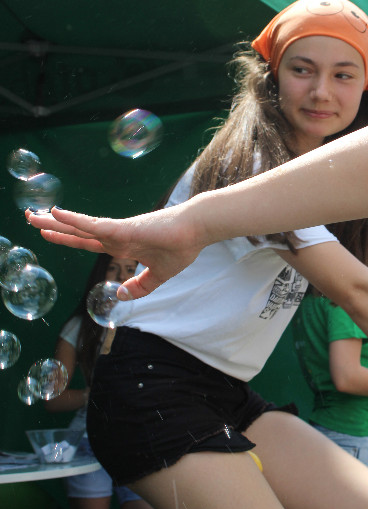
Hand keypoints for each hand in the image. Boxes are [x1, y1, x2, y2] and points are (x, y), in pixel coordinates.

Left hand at [25, 205, 205, 299]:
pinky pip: (94, 225)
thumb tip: (121, 295)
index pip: (86, 242)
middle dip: (53, 227)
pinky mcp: (124, 229)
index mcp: (121, 245)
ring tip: (32, 216)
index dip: (66, 239)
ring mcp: (118, 231)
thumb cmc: (182, 247)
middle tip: (29, 218)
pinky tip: (58, 213)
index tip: (46, 234)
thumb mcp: (159, 275)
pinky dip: (75, 220)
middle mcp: (115, 235)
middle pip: (77, 232)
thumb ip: (140, 286)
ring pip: (80, 226)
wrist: (197, 231)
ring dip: (55, 222)